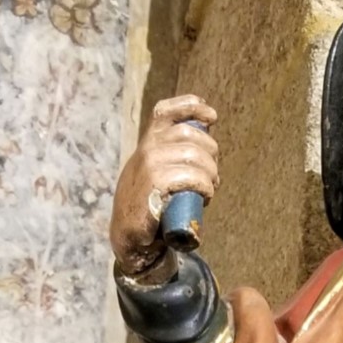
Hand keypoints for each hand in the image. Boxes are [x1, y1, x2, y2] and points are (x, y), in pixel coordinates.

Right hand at [109, 93, 218, 275]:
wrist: (130, 236)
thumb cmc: (149, 205)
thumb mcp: (156, 172)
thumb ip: (172, 156)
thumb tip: (204, 143)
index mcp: (148, 142)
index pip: (166, 111)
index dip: (191, 106)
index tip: (211, 116)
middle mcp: (147, 148)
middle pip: (191, 134)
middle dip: (211, 152)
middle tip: (213, 174)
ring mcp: (149, 164)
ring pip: (195, 155)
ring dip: (210, 173)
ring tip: (209, 188)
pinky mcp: (154, 183)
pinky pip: (191, 176)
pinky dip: (205, 186)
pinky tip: (205, 196)